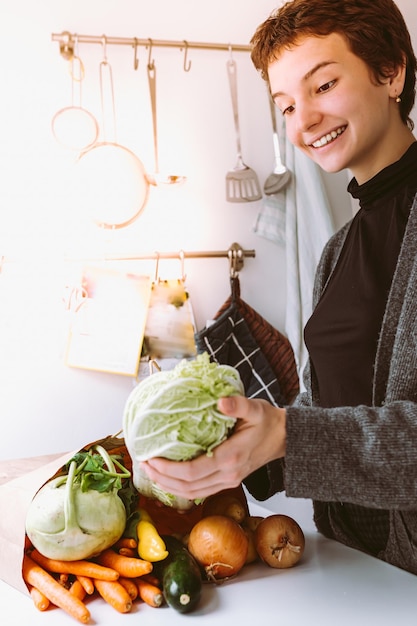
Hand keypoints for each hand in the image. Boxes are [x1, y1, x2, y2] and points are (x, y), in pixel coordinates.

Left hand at [140, 395, 285, 500]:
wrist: (284, 438)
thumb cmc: (268, 422)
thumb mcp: (255, 408)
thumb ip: (238, 405)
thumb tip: (221, 401)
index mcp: (231, 458)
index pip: (193, 472)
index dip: (168, 469)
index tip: (151, 458)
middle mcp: (228, 474)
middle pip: (188, 487)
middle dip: (162, 478)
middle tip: (143, 464)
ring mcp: (229, 481)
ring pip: (193, 494)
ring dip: (169, 486)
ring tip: (150, 472)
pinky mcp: (228, 481)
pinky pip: (200, 492)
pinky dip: (181, 489)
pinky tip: (169, 479)